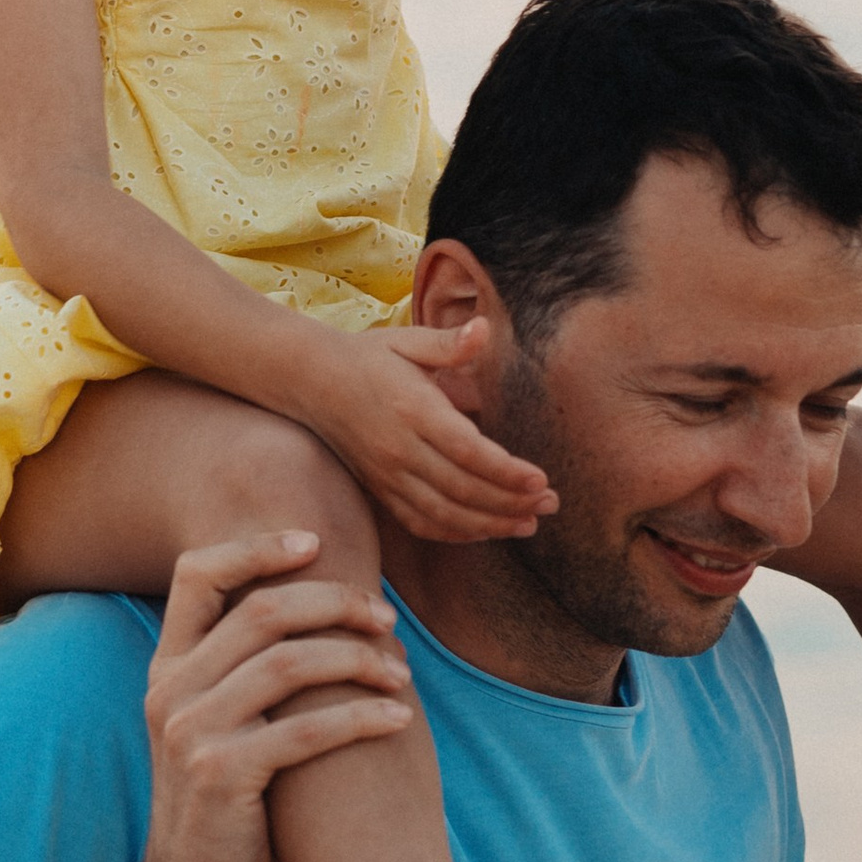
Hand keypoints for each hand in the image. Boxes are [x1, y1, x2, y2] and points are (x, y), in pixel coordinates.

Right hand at [132, 533, 414, 861]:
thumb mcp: (223, 727)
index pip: (196, 572)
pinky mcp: (221, 775)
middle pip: (261, 609)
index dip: (257, 547)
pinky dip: (362, 716)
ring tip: (401, 672)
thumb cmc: (232, 808)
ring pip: (287, 661)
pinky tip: (398, 718)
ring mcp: (189, 731)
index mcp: (167, 667)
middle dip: (335, 603)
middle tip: (385, 617)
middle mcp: (169, 689)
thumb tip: (326, 608)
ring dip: (356, 659)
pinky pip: (306, 729)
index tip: (316, 543)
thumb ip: (250, 673)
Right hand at [301, 315, 558, 542]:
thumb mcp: (407, 340)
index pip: (467, 450)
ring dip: (490, 525)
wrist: (310, 381)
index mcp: (412, 408)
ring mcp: (387, 475)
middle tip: (551, 504)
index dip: (506, 471)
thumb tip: (485, 328)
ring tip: (529, 524)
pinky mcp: (380, 490)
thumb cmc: (367, 356)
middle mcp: (399, 448)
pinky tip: (486, 530)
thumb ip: (448, 342)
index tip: (541, 479)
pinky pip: (421, 523)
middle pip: (462, 489)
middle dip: (511, 502)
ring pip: (444, 514)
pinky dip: (456, 533)